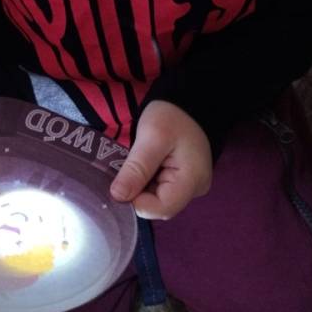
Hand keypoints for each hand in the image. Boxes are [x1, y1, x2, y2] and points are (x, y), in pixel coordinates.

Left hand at [110, 101, 211, 220]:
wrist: (186, 102)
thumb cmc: (172, 116)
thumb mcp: (152, 136)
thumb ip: (137, 168)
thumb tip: (118, 196)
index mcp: (192, 181)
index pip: (161, 209)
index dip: (136, 201)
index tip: (122, 182)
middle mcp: (194, 190)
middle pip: (159, 207)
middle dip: (137, 193)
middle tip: (125, 169)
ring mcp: (189, 187)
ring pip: (156, 200)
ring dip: (139, 187)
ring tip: (133, 165)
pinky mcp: (181, 181)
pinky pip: (159, 191)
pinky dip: (145, 182)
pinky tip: (140, 167)